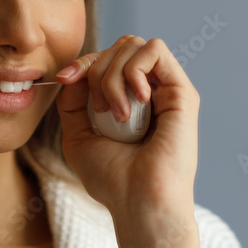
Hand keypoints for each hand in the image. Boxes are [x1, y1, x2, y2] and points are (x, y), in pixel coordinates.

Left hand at [55, 35, 200, 247]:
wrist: (137, 203)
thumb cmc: (112, 179)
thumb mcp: (78, 134)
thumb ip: (73, 101)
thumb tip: (74, 72)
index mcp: (129, 100)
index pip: (107, 58)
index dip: (83, 62)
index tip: (64, 79)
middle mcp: (150, 91)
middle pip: (119, 46)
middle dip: (96, 69)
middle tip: (99, 110)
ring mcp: (167, 90)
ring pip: (133, 45)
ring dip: (113, 75)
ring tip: (116, 114)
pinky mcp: (182, 92)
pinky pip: (155, 51)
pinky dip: (134, 70)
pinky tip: (135, 100)